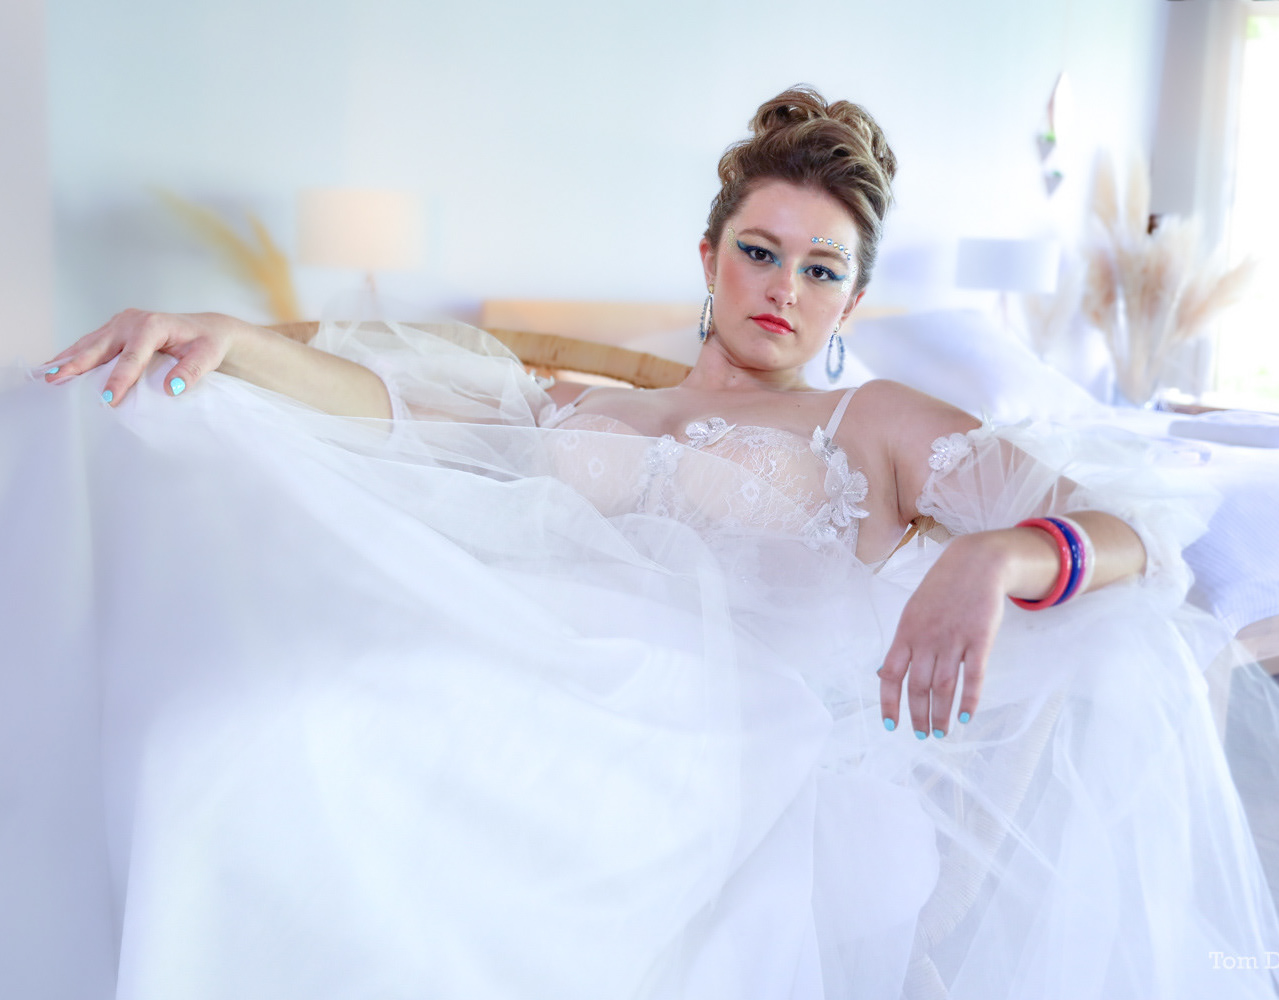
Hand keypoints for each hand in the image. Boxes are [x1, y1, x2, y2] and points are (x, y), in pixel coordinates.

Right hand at [42, 310, 244, 405]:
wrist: (207, 330)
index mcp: (152, 326)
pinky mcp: (115, 329)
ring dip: (68, 359)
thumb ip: (192, 371)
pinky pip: (90, 343)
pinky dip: (73, 354)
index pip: (132, 357)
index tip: (108, 398)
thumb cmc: (207, 344)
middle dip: (77, 364)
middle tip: (55, 381)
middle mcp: (132, 321)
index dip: (120, 378)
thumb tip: (172, 388)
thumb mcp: (208, 356)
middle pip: (100, 347)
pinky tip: (56, 366)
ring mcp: (120, 323)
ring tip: (46, 375)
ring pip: (90, 343)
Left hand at [878, 530, 1049, 737]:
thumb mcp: (913, 613)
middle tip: (922, 735)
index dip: (889, 702)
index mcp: (905, 632)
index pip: (890, 674)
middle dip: (918, 716)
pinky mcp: (980, 639)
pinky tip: (965, 717)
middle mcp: (926, 638)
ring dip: (941, 714)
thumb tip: (884, 674)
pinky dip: (969, 700)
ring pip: (944, 687)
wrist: (975, 564)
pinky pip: (974, 676)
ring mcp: (953, 639)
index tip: (891, 724)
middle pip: (918, 687)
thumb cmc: (941, 591)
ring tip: (941, 733)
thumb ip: (903, 644)